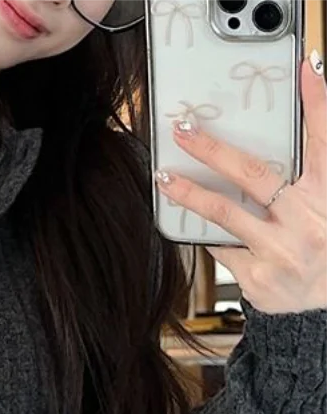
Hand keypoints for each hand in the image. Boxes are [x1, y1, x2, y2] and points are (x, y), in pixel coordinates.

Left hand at [154, 52, 326, 314]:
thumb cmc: (324, 249)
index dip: (318, 104)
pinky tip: (189, 221)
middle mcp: (306, 223)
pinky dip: (208, 232)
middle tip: (185, 129)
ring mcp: (279, 253)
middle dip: (215, 149)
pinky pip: (223, 247)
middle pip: (256, 176)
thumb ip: (311, 174)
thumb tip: (292, 132)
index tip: (306, 71)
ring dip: (190, 192)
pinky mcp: (257, 279)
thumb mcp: (325, 206)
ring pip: (226, 214)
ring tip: (165, 178)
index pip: (324, 142)